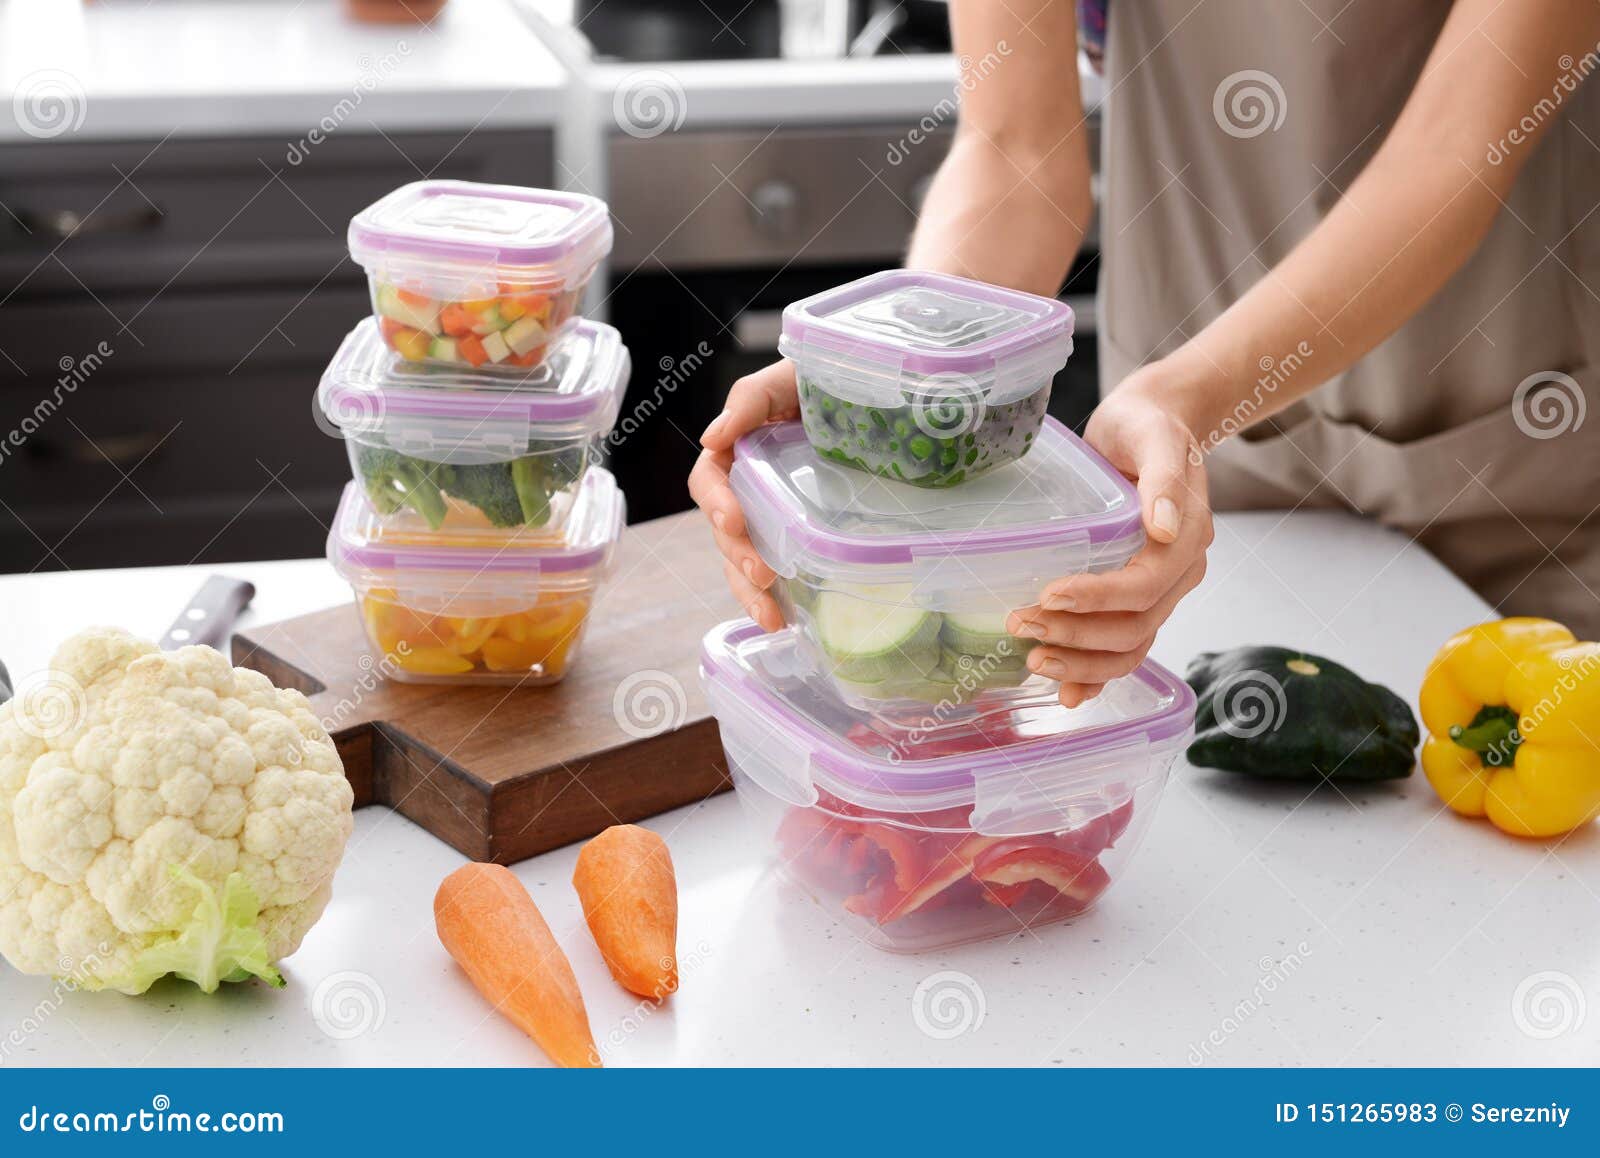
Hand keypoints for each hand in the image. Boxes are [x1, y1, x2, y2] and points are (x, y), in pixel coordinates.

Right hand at [687, 359, 798, 630]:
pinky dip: (772, 598)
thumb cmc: (823, 380)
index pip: (709, 481)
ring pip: (742, 558)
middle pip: (724, 530)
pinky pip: (773, 569)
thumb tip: (712, 438)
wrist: (871, 394)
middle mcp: (746, 487)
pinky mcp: (795, 534)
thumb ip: (750, 400)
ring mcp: (770, 514)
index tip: (734, 519)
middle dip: (738, 556)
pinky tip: (784, 620)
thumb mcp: (786, 378)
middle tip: (763, 575)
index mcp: (736, 449)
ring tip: (770, 615)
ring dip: (749, 590)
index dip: (716, 502)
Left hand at [1006, 369, 1212, 707]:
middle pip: (1133, 627)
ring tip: (1032, 660)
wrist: (1152, 424)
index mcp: (1188, 539)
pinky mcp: (1136, 596)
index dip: (1097, 598)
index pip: (1143, 586)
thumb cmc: (1148, 426)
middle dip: (1076, 636)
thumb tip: (1163, 526)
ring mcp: (1159, 590)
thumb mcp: (1155, 436)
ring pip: (1129, 647)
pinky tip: (1067, 694)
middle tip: (1020, 623)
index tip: (1048, 593)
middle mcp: (1179, 573)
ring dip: (1081, 664)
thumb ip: (1161, 478)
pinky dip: (1097, 676)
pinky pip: (1124, 647)